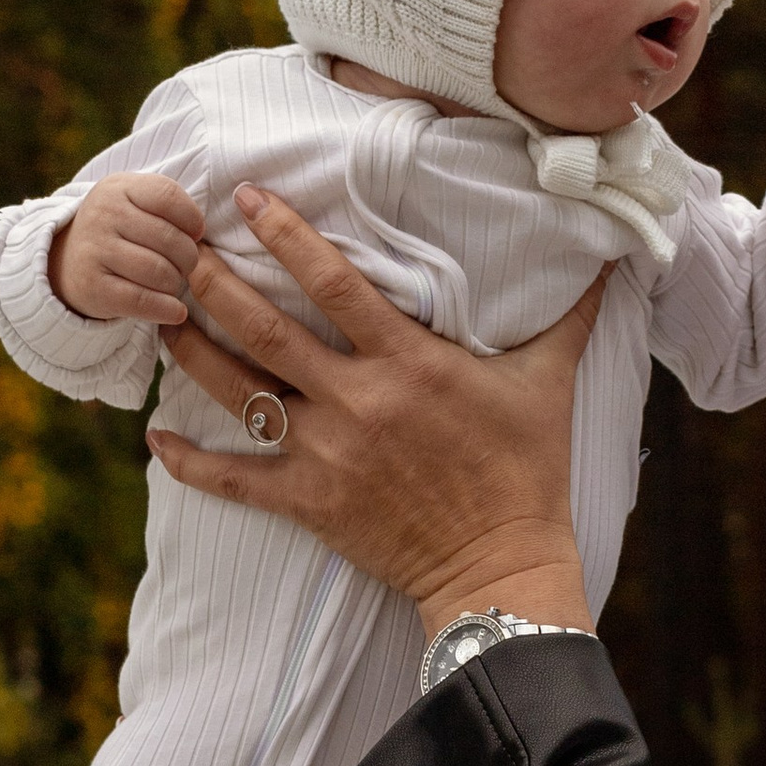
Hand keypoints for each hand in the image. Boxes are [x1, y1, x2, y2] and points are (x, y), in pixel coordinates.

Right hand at [53, 172, 209, 330]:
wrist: (66, 261)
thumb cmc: (118, 231)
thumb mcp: (135, 202)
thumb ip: (169, 206)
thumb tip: (199, 235)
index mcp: (118, 188)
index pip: (168, 196)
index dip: (192, 219)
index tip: (195, 235)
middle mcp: (103, 214)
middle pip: (172, 239)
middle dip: (188, 259)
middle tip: (183, 266)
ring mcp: (95, 250)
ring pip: (161, 272)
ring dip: (176, 284)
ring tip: (170, 283)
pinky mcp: (93, 286)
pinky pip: (144, 301)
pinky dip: (167, 309)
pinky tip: (175, 311)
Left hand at [147, 183, 606, 625]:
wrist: (502, 567)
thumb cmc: (528, 473)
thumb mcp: (548, 385)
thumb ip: (568, 316)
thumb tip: (612, 259)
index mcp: (407, 362)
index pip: (332, 282)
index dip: (285, 234)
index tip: (248, 198)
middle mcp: (356, 400)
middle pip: (263, 327)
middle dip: (212, 280)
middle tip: (176, 245)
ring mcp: (326, 453)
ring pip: (238, 390)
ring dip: (189, 350)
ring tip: (155, 315)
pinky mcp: (310, 504)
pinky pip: (234, 480)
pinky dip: (188, 462)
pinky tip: (153, 436)